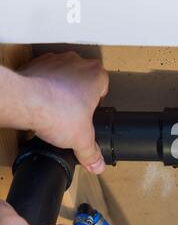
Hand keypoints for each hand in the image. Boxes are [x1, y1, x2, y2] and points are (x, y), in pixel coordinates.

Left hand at [19, 51, 108, 173]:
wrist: (25, 102)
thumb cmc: (56, 111)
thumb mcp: (82, 140)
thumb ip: (92, 153)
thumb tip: (97, 164)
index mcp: (96, 75)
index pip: (104, 87)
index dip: (97, 102)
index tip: (90, 112)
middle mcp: (78, 62)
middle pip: (83, 79)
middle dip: (79, 94)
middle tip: (73, 112)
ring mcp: (55, 60)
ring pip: (63, 74)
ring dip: (60, 88)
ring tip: (55, 108)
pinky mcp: (35, 63)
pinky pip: (43, 74)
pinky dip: (41, 86)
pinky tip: (39, 103)